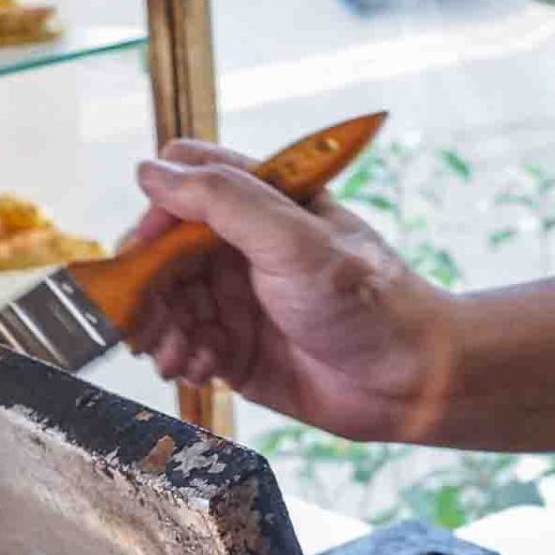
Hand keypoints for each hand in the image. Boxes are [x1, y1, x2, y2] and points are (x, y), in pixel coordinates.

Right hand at [126, 140, 456, 441]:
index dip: (155, 220)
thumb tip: (153, 171)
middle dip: (147, 288)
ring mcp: (237, 300)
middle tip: (145, 323)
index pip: (181, 190)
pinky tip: (198, 370)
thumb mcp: (293, 239)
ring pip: (166, 305)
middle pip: (161, 254)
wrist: (408, 382)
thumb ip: (223, 200)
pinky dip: (180, 359)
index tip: (145, 256)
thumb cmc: (369, 302)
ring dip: (159, 330)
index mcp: (260, 203)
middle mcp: (242, 247)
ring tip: (176, 356)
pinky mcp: (235, 350)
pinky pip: (185, 347)